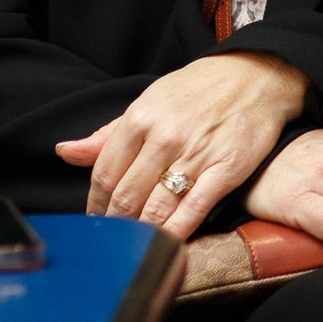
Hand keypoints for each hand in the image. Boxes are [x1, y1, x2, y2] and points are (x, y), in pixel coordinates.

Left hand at [54, 52, 307, 239]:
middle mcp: (164, 137)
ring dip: (140, 232)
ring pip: (155, 208)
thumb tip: (65, 152)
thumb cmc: (199, 90)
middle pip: (125, 196)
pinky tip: (165, 245)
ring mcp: (195, 155)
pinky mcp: (225, 170)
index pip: (104, 174)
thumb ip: (108, 134)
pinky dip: (174, 234)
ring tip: (135, 244)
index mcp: (141, 117)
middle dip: (115, 224)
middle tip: (114, 240)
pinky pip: (192, 212)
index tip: (97, 219)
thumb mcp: (150, 101)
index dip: (96, 204)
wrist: (257, 76)